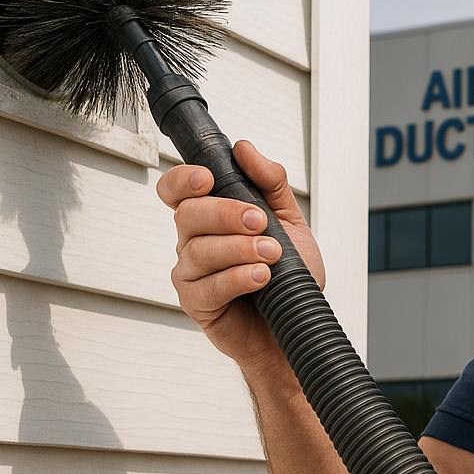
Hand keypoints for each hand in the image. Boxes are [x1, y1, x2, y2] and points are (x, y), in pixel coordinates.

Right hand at [156, 140, 326, 373]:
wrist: (297, 324)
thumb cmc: (289, 276)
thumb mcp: (290, 221)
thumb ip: (270, 183)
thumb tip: (244, 149)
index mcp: (210, 218)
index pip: (176, 190)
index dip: (182, 180)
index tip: (208, 178)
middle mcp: (193, 242)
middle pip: (187, 214)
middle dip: (225, 213)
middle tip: (260, 222)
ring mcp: (191, 273)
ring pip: (197, 250)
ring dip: (239, 248)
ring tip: (272, 255)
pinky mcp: (197, 304)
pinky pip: (207, 286)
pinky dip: (237, 278)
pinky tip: (261, 276)